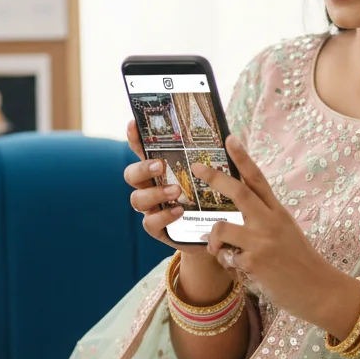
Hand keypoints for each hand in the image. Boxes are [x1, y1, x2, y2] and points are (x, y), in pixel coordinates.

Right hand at [123, 120, 216, 260]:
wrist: (217, 233)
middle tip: (160, 166)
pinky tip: (179, 211)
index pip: (142, 151)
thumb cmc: (212, 198)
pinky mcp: (157, 229)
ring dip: (155, 193)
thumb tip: (228, 136)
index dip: (135, 138)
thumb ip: (211, 160)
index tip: (133, 125)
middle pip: (131, 174)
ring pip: (137, 199)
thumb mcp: (211, 177)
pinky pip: (150, 223)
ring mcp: (151, 209)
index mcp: (159, 170)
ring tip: (176, 191)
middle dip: (143, 168)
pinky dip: (163, 216)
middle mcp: (149, 187)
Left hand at [194, 135, 356, 331]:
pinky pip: (225, 258)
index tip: (229, 139)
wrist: (320, 290)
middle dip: (214, 177)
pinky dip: (227, 265)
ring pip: (221, 228)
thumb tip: (234, 216)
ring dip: (213, 240)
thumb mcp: (286, 233)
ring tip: (218, 250)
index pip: (258, 179)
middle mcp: (270, 222)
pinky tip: (240, 272)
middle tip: (197, 167)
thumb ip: (264, 220)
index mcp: (278, 212)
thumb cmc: (301, 263)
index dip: (243, 158)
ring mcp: (261, 242)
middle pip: (238, 192)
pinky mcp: (254, 263)